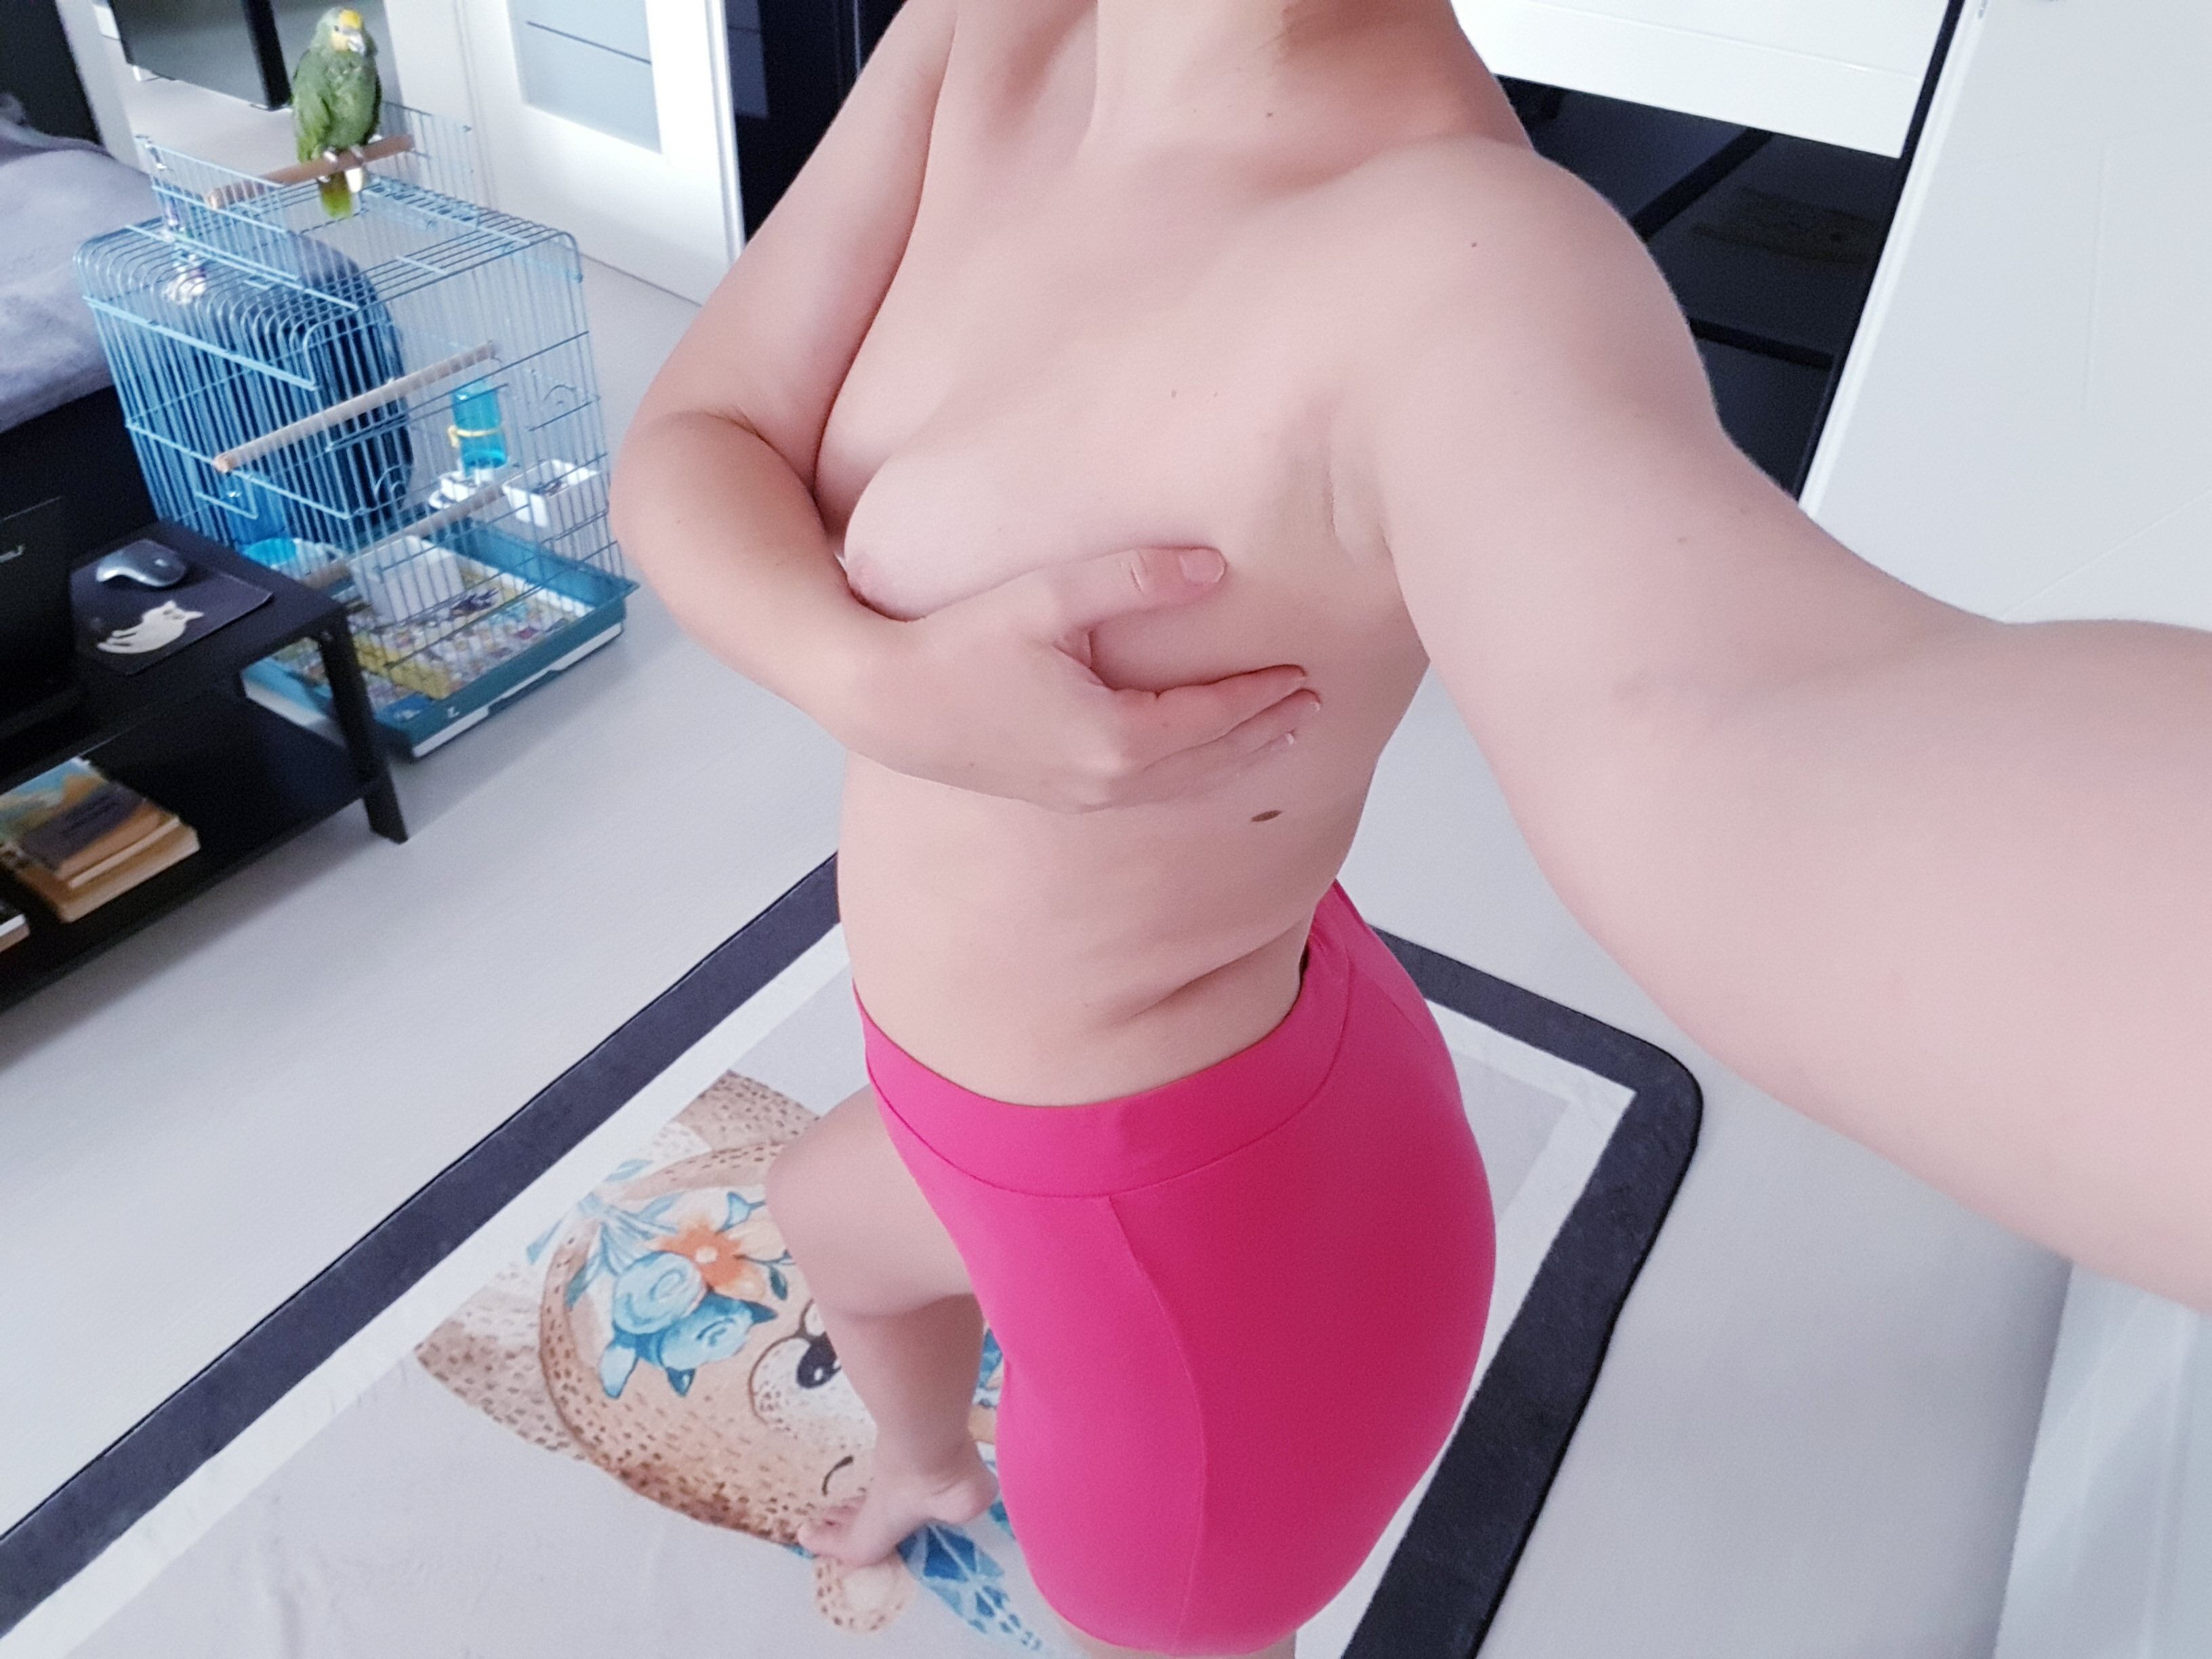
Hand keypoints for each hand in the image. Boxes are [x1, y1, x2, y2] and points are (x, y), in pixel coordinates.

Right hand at [835, 546, 1320, 810]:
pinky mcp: (1058, 796)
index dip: (1263, 696)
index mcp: (1116, 739)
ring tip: (1277, 733)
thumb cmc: (955, 646)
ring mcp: (1082, 797)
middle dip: (1267, 734)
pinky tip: (1200, 754)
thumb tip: (1215, 567)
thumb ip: (1134, 579)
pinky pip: (1148, 791)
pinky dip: (1191, 774)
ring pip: (1183, 786)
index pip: (1214, 719)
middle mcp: (1107, 782)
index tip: (1305, 673)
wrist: (882, 703)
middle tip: (1314, 706)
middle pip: (1212, 764)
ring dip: (1234, 761)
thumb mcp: (1047, 596)